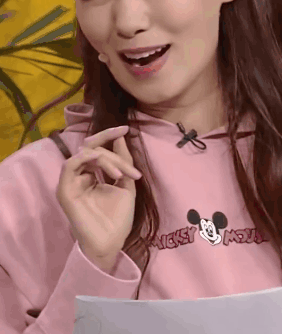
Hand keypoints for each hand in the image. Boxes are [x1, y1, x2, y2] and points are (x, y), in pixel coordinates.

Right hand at [56, 125, 141, 266]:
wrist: (111, 242)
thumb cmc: (118, 218)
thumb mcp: (127, 184)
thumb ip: (123, 162)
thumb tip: (121, 137)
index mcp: (93, 174)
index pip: (98, 148)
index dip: (110, 136)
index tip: (126, 128)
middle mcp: (80, 176)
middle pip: (91, 147)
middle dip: (108, 140)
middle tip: (123, 134)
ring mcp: (72, 183)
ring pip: (85, 154)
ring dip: (106, 158)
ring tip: (121, 174)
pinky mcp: (65, 191)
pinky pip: (70, 165)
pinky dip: (86, 158)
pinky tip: (101, 162)